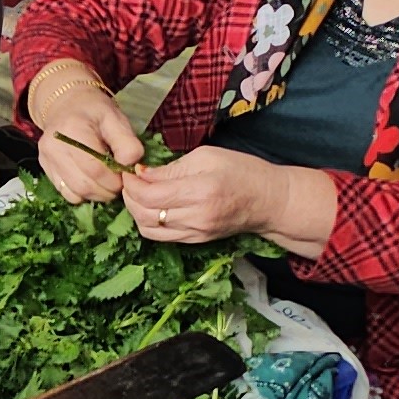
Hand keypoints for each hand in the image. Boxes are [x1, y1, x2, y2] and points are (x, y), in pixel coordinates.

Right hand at [26, 60, 144, 205]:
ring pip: (75, 193)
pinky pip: (66, 193)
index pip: (96, 168)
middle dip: (107, 190)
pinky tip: (92, 182)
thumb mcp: (116, 118)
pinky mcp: (45, 168)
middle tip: (119, 182)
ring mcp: (47, 159)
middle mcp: (54, 147)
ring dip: (97, 194)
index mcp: (72, 130)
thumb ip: (127, 143)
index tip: (126, 176)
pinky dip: (83, 194)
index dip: (115, 179)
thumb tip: (130, 167)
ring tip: (107, 183)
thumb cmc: (94, 110)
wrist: (65, 103)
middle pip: (84, 185)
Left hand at [121, 145, 292, 242]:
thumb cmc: (243, 171)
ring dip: (136, 212)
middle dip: (129, 197)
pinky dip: (149, 222)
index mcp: (200, 192)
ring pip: (149, 230)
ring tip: (138, 194)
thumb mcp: (207, 157)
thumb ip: (172, 168)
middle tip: (129, 181)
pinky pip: (161, 237)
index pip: (150, 195)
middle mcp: (196, 217)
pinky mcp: (196, 241)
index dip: (132, 184)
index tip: (128, 172)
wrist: (270, 201)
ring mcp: (196, 233)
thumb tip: (142, 174)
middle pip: (145, 215)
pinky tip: (151, 207)